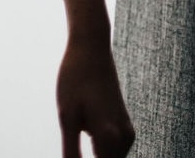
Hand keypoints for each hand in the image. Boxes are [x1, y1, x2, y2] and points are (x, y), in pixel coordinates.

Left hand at [57, 36, 134, 157]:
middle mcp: (124, 139)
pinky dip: (99, 151)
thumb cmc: (74, 79)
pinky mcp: (124, 125)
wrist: (91, 47)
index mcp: (110, 139)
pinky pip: (112, 149)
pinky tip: (83, 137)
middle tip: (71, 147)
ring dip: (93, 157)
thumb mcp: (67, 116)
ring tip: (75, 136)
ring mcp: (127, 132)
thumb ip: (71, 152)